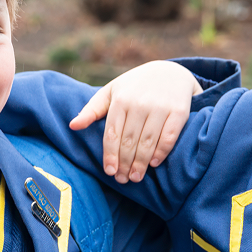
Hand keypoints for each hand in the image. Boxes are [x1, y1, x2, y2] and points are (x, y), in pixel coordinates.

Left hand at [69, 61, 201, 183]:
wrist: (169, 72)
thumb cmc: (134, 86)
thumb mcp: (111, 92)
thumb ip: (91, 110)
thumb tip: (72, 126)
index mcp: (120, 100)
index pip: (112, 134)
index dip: (110, 155)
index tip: (109, 171)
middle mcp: (139, 103)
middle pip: (129, 141)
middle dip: (125, 163)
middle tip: (123, 179)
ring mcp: (160, 107)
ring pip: (148, 141)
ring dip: (141, 163)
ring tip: (136, 177)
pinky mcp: (178, 111)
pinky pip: (169, 136)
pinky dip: (161, 151)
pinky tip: (154, 163)